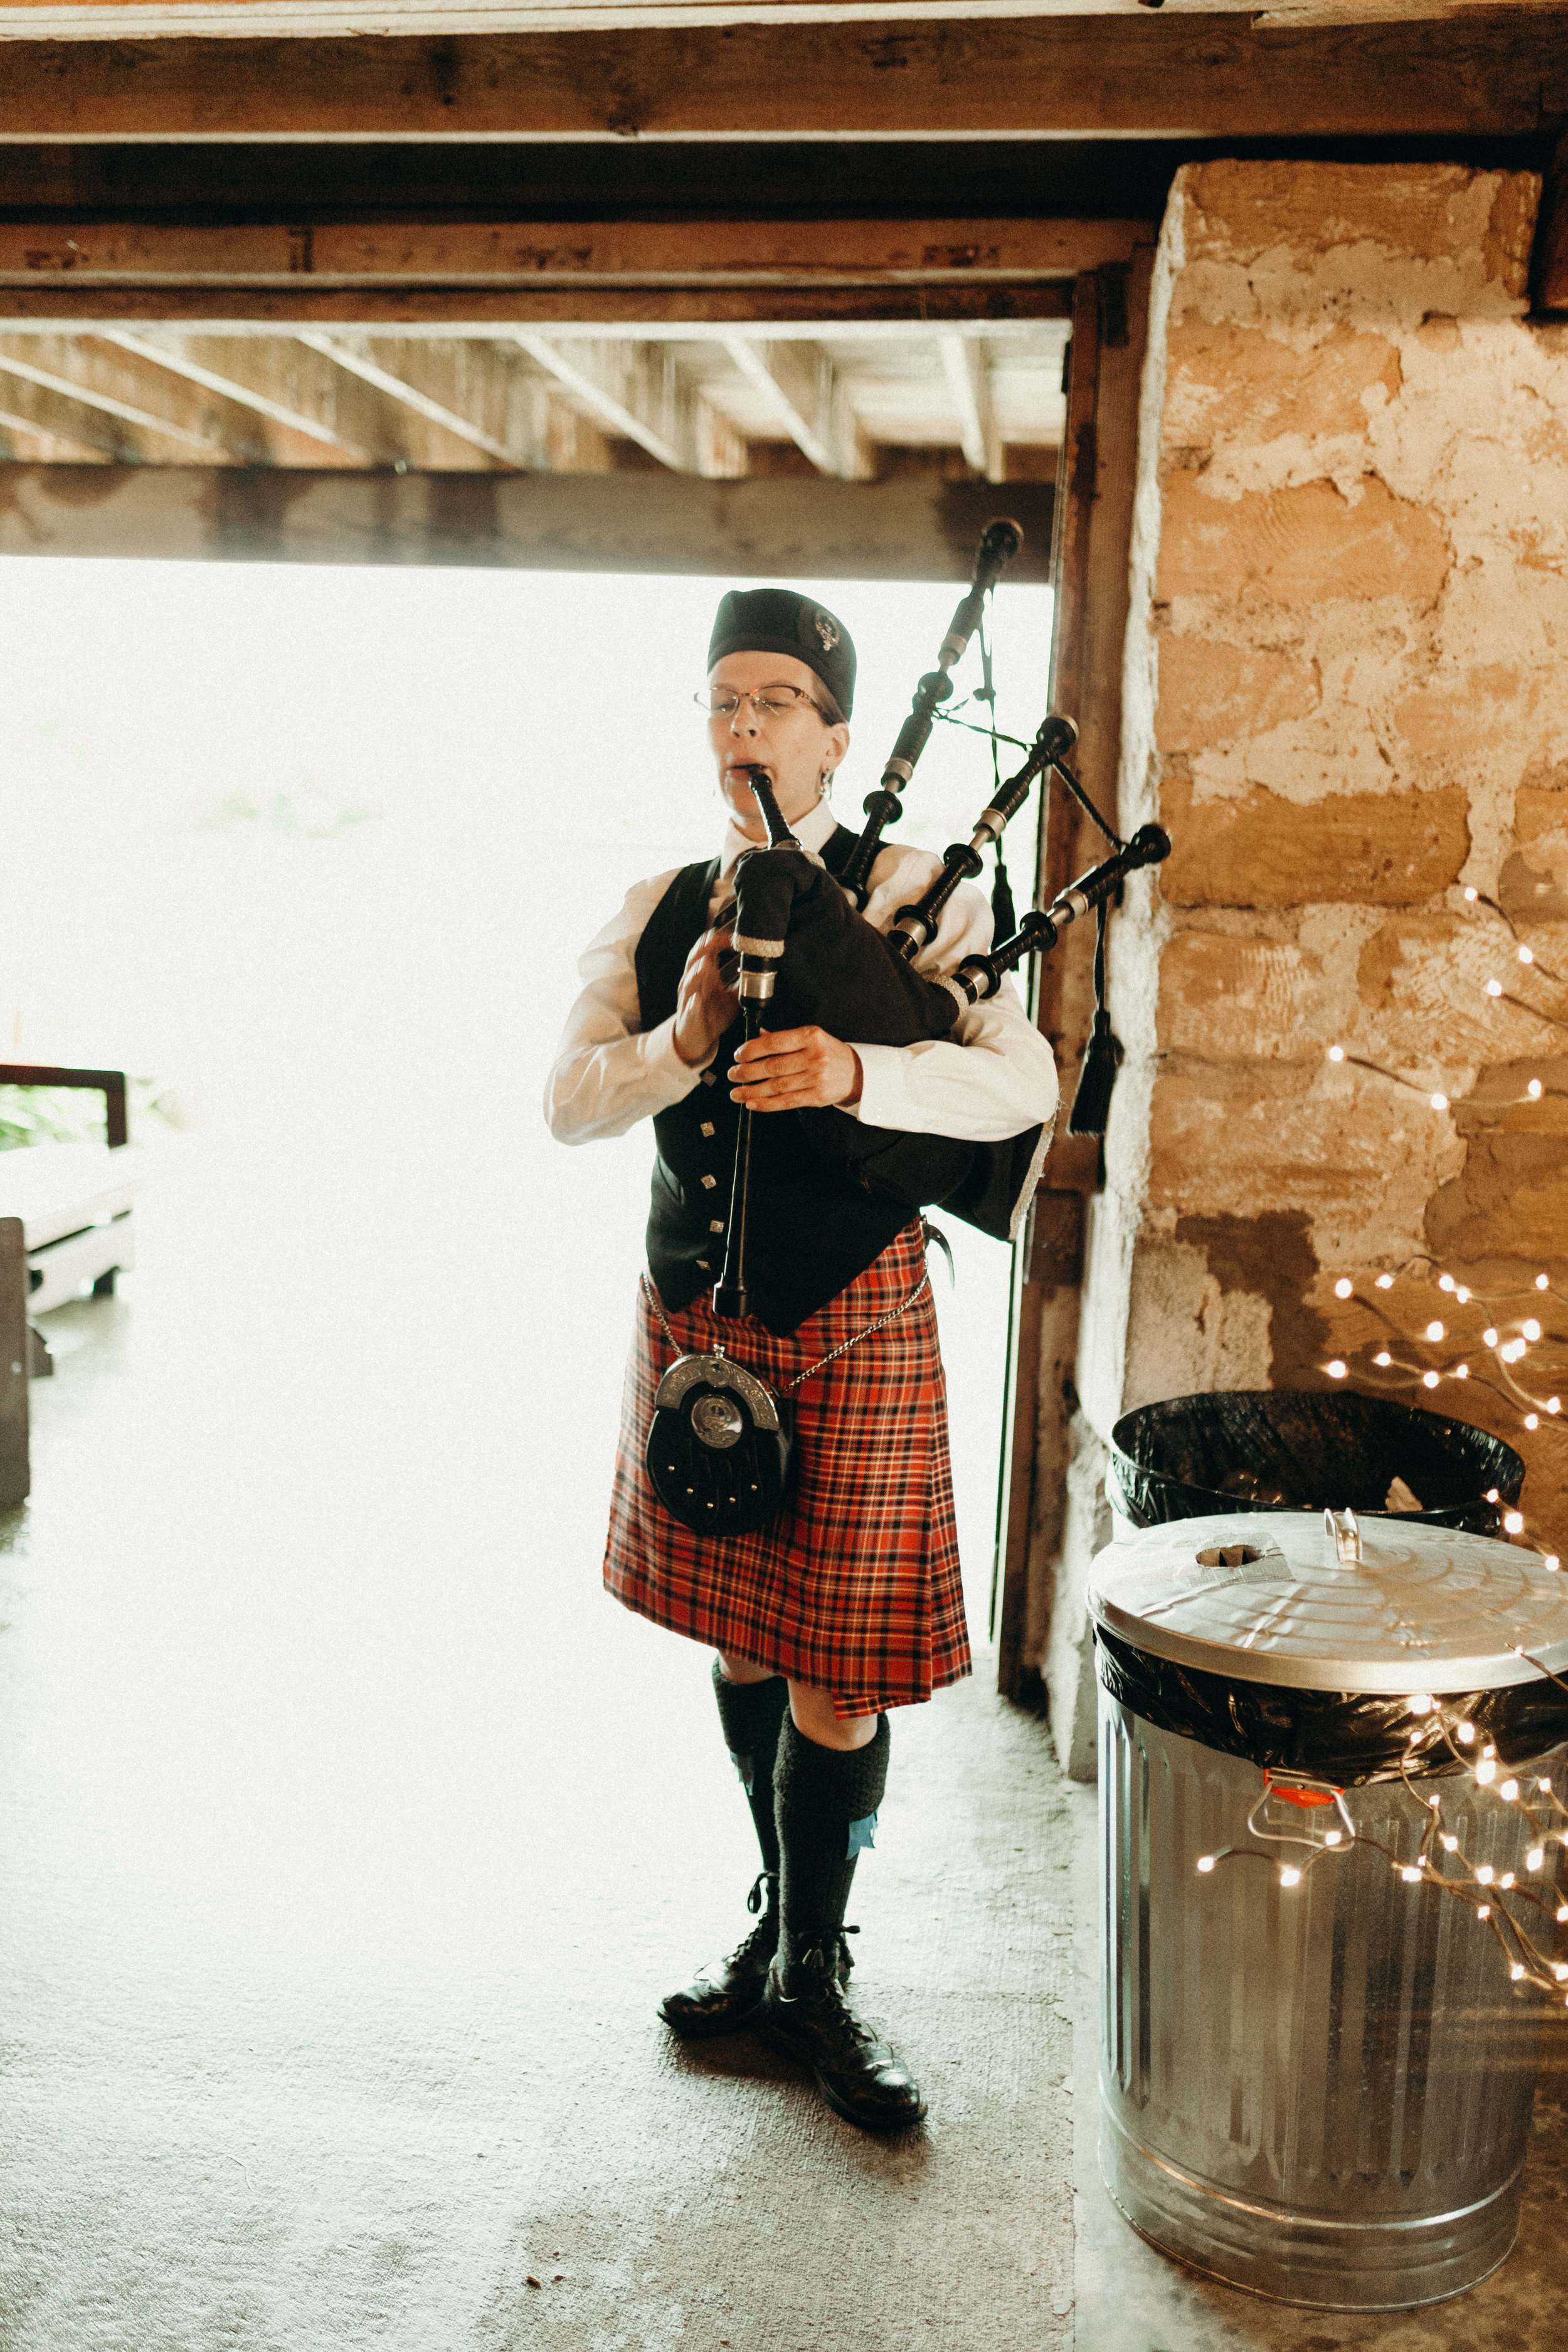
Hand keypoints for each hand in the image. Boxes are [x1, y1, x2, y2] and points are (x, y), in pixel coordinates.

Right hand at [672, 927, 738, 1068]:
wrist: (696, 1037)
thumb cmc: (712, 1014)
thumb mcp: (733, 996)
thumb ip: (744, 983)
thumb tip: (762, 971)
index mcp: (705, 973)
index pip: (708, 948)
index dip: (719, 940)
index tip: (734, 938)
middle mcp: (694, 982)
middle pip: (695, 958)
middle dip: (704, 948)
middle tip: (715, 940)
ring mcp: (689, 998)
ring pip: (689, 981)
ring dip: (697, 973)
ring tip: (706, 965)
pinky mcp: (689, 1016)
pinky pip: (689, 1009)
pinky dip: (692, 1003)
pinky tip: (697, 999)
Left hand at [730, 1027, 862, 1111]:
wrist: (856, 1073)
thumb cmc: (828, 1053)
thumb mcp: (809, 1038)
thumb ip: (783, 1038)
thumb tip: (757, 1035)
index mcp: (810, 1036)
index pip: (774, 1042)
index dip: (751, 1050)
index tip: (738, 1056)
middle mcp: (814, 1056)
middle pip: (772, 1066)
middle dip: (747, 1072)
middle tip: (732, 1075)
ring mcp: (816, 1078)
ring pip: (776, 1086)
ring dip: (751, 1091)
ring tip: (736, 1092)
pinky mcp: (817, 1097)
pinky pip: (786, 1102)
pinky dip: (766, 1104)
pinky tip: (752, 1103)